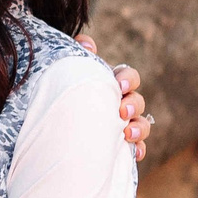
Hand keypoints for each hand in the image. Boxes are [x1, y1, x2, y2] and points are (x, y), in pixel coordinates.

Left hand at [77, 34, 152, 161]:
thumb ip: (78, 55)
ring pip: (141, 124)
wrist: (56, 123)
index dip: (128, 79)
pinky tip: (135, 154)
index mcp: (112, 83)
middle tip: (121, 112)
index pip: (128, 76)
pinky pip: (137, 147)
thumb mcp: (69, 73)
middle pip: (137, 101)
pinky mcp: (120, 144)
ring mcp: (124, 124)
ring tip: (128, 134)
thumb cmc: (67, 91)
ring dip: (139, 128)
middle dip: (132, 105)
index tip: (119, 85)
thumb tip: (86, 43)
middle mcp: (121, 102)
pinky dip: (139, 149)